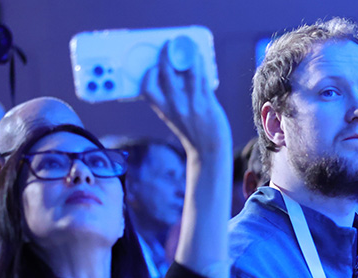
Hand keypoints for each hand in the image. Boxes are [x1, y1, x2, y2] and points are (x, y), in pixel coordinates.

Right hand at [141, 36, 230, 157]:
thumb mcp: (175, 118)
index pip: (148, 89)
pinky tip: (201, 58)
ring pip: (186, 72)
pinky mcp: (206, 103)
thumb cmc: (194, 133)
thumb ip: (172, 100)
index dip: (148, 75)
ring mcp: (190, 104)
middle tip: (169, 44)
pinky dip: (200, 64)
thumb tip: (177, 75)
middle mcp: (174, 106)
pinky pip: (202, 78)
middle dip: (166, 55)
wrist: (209, 152)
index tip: (153, 67)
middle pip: (166, 74)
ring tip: (188, 46)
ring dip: (187, 55)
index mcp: (163, 110)